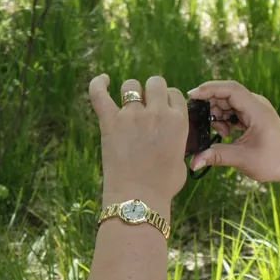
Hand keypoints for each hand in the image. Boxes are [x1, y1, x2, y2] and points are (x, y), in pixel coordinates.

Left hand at [88, 74, 187, 211]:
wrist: (138, 198)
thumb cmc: (162, 185)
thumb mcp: (182, 160)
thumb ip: (178, 142)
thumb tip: (173, 140)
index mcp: (178, 121)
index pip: (175, 94)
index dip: (168, 100)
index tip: (163, 111)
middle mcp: (156, 113)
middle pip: (155, 83)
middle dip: (152, 92)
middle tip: (147, 107)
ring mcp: (132, 116)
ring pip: (131, 85)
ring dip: (131, 91)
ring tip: (129, 104)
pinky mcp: (110, 123)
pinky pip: (99, 94)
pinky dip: (98, 84)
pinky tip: (103, 80)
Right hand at [186, 81, 279, 183]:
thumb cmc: (275, 160)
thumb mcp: (243, 159)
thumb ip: (217, 157)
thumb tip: (194, 162)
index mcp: (256, 109)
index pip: (230, 89)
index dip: (210, 89)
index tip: (192, 96)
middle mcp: (255, 104)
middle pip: (226, 94)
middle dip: (210, 105)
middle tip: (199, 122)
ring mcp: (254, 109)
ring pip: (228, 103)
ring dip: (217, 115)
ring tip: (220, 134)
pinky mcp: (252, 116)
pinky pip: (233, 111)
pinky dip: (224, 120)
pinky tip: (225, 135)